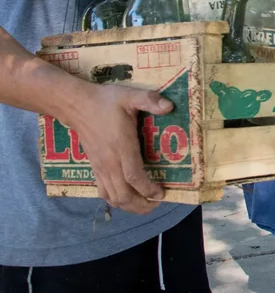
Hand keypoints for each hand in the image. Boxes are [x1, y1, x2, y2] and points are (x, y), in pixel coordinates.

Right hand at [66, 83, 173, 214]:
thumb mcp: (130, 96)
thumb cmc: (106, 102)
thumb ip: (150, 100)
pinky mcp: (94, 168)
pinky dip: (116, 200)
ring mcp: (100, 167)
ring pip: (112, 197)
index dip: (148, 189)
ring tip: (146, 205)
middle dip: (141, 204)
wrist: (77, 106)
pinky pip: (103, 191)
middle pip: (123, 194)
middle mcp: (109, 162)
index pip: (134, 177)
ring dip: (129, 206)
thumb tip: (170, 106)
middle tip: (158, 203)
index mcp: (121, 146)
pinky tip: (127, 198)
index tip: (161, 193)